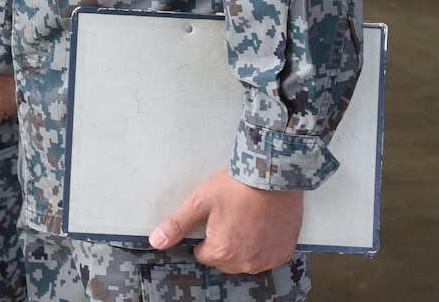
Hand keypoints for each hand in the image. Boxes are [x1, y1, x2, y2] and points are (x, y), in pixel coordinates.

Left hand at [149, 170, 302, 273]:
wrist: (273, 175)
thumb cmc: (236, 186)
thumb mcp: (200, 201)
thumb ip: (178, 224)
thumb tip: (155, 242)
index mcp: (222, 252)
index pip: (203, 254)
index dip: (206, 235)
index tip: (215, 218)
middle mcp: (246, 262)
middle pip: (224, 261)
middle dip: (224, 243)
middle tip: (231, 217)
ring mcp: (266, 260)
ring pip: (245, 261)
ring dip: (244, 247)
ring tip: (247, 219)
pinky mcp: (282, 254)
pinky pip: (266, 258)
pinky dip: (263, 246)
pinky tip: (263, 226)